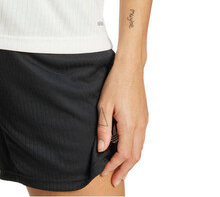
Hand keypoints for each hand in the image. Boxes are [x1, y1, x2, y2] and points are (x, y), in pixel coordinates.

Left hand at [96, 55, 148, 187]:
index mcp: (130, 124)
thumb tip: (102, 149)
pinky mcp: (144, 116)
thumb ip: (103, 128)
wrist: (130, 67)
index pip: (124, 154)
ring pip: (139, 148)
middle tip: (114, 179)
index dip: (114, 165)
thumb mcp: (104, 105)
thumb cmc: (115, 83)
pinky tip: (124, 149)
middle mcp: (140, 125)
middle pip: (135, 156)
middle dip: (124, 169)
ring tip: (118, 168)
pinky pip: (140, 139)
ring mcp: (144, 121)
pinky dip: (133, 149)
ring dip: (129, 161)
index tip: (105, 173)